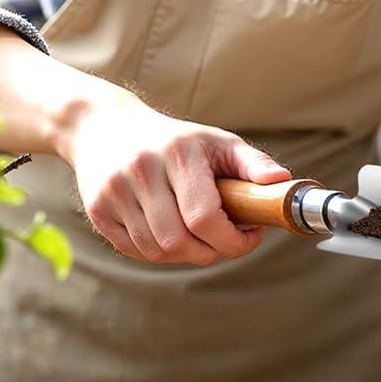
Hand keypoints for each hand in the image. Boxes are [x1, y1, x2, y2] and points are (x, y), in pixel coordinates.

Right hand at [62, 88, 289, 265]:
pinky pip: (135, 251)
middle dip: (211, 252)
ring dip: (186, 255)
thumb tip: (283, 182)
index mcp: (177, 153)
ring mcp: (115, 193)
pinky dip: (158, 253)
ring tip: (199, 236)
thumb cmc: (173, 139)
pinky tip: (171, 233)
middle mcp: (142, 171)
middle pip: (179, 242)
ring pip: (157, 252)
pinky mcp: (98, 211)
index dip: (232, 240)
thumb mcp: (216, 140)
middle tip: (225, 241)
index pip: (204, 217)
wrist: (105, 126)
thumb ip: (252, 162)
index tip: (248, 237)